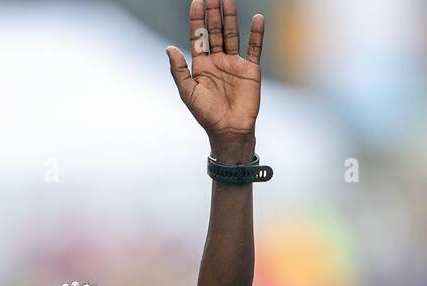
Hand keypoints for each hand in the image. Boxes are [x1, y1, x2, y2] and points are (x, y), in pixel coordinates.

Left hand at [166, 0, 263, 162]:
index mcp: (201, 65)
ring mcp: (234, 64)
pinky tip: (256, 18)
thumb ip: (179, 70)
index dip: (197, 18)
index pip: (198, 36)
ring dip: (230, 17)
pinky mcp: (250, 70)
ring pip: (232, 34)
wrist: (229, 130)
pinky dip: (256, 33)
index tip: (197, 1)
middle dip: (213, 13)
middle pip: (215, 31)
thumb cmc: (206, 115)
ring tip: (228, 0)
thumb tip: (169, 48)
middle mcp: (217, 61)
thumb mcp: (188, 92)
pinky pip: (254, 48)